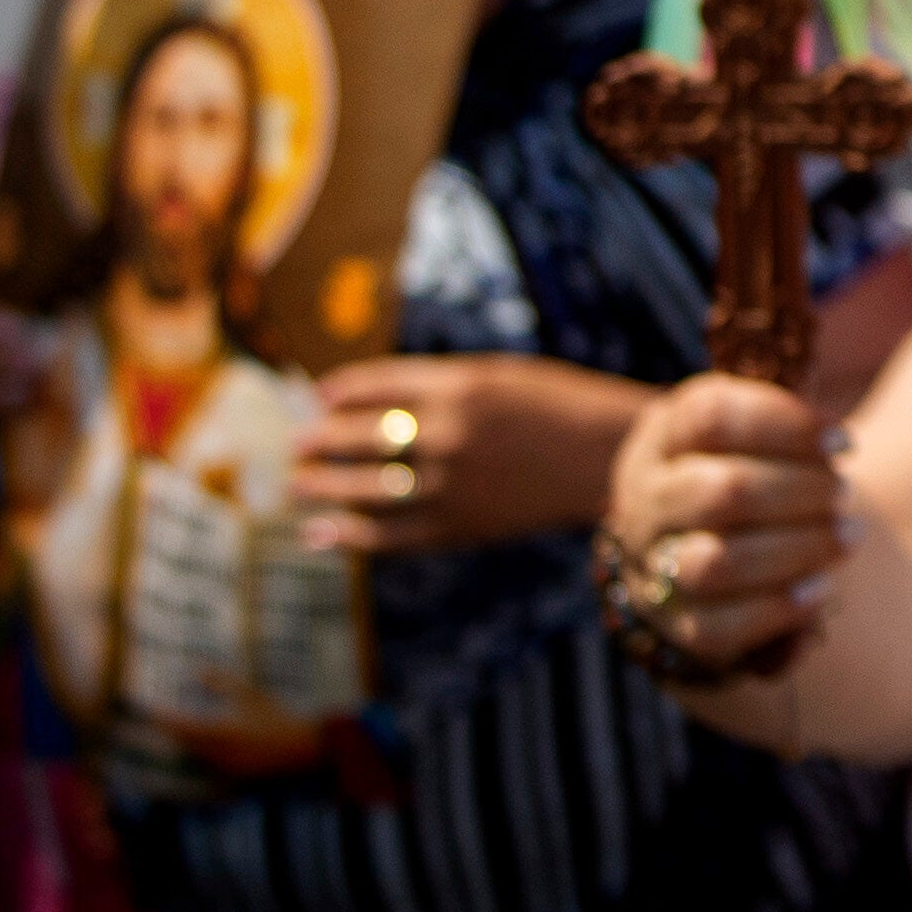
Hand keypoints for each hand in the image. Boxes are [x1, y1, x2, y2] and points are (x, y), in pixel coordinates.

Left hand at [291, 353, 636, 556]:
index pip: (375, 387)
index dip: (340, 393)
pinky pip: (389, 535)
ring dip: (323, 487)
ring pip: (364, 488)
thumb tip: (364, 397)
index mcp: (461, 387)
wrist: (612, 458)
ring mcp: (452, 484)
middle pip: (360, 437)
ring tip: (298, 486)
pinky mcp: (460, 526)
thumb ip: (438, 384)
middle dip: (321, 441)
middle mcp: (449, 435)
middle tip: (298, 445)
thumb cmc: (558, 406)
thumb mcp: (500, 376)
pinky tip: (321, 532)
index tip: (318, 398)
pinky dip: (348, 535)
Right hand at [598, 371, 848, 662]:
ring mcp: (652, 564)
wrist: (699, 537)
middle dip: (802, 492)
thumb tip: (833, 437)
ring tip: (846, 537)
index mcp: (666, 436)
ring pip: (717, 564)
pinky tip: (820, 589)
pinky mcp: (673, 623)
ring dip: (796, 550)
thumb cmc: (748, 467)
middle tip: (845, 493)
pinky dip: (777, 609)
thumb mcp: (753, 429)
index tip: (842, 442)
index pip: (712, 417)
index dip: (786, 425)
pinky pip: (718, 628)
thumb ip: (787, 421)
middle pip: (724, 492)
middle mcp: (647, 498)